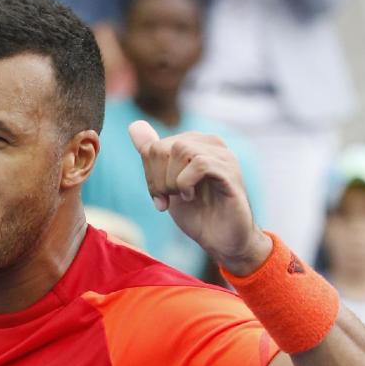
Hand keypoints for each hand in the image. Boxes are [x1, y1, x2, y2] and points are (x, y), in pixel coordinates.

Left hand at [129, 121, 270, 274]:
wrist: (223, 240)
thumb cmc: (198, 213)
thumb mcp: (166, 184)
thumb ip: (152, 156)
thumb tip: (134, 125)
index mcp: (193, 142)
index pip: (153, 146)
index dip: (149, 175)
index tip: (159, 197)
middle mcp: (209, 142)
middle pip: (162, 147)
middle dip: (157, 180)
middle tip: (168, 199)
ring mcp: (222, 155)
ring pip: (181, 151)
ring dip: (171, 182)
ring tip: (182, 197)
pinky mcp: (230, 171)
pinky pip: (199, 164)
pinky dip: (186, 183)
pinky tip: (191, 196)